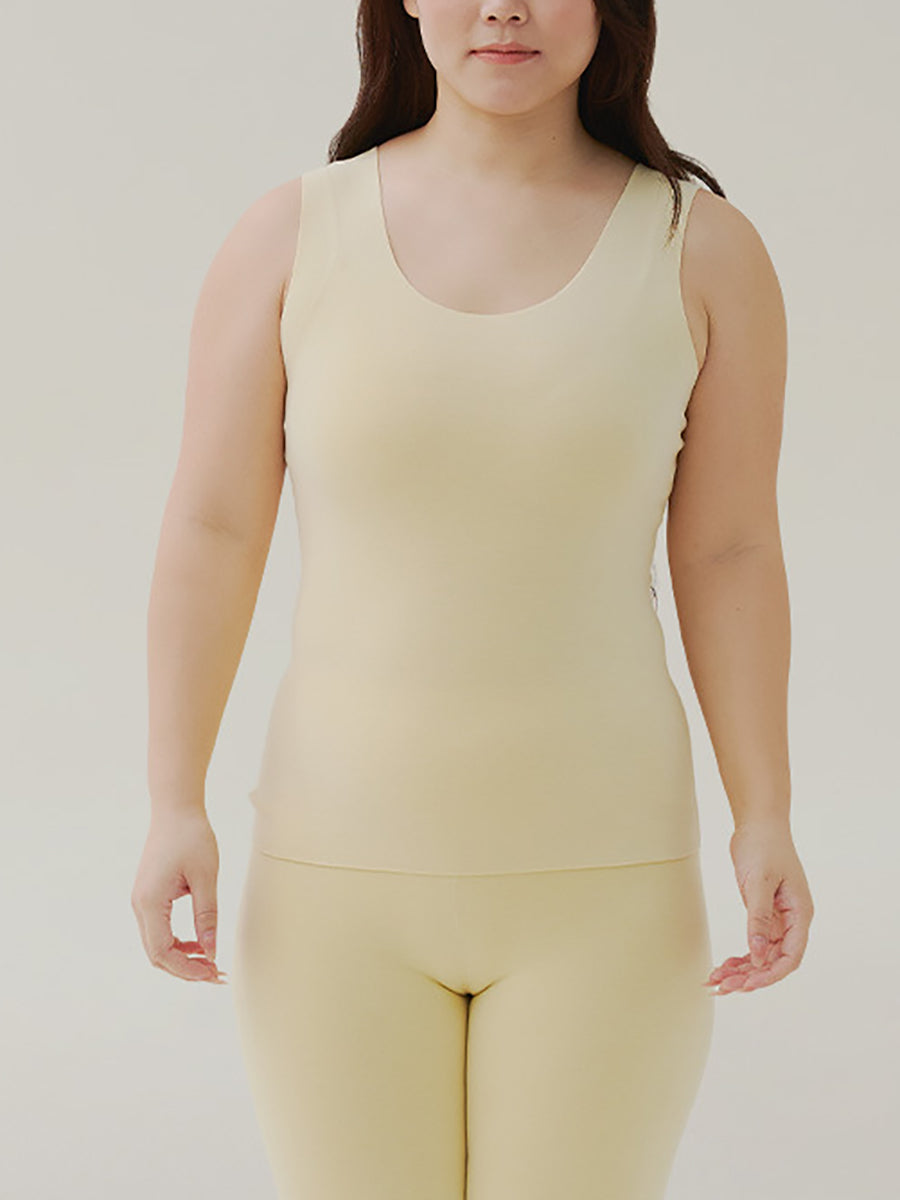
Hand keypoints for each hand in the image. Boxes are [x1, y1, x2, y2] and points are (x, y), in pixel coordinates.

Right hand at [131, 807, 227, 984]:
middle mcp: (140, 905)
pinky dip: (177, 942)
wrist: (175, 810)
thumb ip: (207, 916)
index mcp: (150, 902)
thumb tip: (211, 951)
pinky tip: (199, 942)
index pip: (162, 952)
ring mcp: (142, 901)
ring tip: (211, 961)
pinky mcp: (148, 895)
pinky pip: (158, 930)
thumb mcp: (206, 877)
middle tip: (216, 974)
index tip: (213, 973)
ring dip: (182, 957)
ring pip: (156, 944)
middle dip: (185, 969)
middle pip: (157, 954)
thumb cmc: (191, 837)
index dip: (187, 969)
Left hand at [705, 819, 813, 994]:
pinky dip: (739, 956)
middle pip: (774, 960)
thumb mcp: (760, 882)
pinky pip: (753, 943)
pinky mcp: (763, 914)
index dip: (770, 974)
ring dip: (741, 970)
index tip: (747, 984)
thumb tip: (756, 955)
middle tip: (723, 987)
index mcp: (800, 914)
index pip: (791, 955)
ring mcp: (777, 919)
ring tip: (716, 981)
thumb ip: (759, 918)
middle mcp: (792, 920)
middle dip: (750, 976)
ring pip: (761, 955)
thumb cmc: (763, 847)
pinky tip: (722, 966)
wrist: (758, 823)